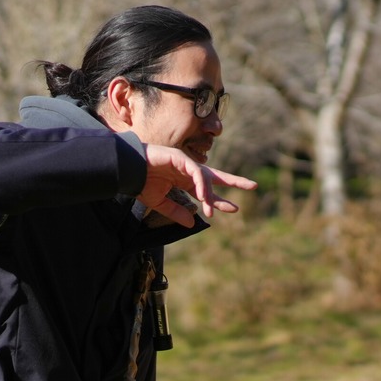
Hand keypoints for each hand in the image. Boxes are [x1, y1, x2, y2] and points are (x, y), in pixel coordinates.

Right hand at [138, 144, 257, 226]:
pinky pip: (196, 172)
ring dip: (210, 195)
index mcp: (184, 181)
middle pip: (216, 177)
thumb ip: (176, 212)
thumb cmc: (141, 183)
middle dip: (234, 181)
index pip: (207, 190)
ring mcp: (185, 163)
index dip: (219, 200)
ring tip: (212, 210)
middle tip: (253, 186)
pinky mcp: (180, 157)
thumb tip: (192, 223)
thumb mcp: (160, 202)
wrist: (127, 171)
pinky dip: (201, 184)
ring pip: (206, 178)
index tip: (234, 208)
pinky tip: (204, 197)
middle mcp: (188, 171)